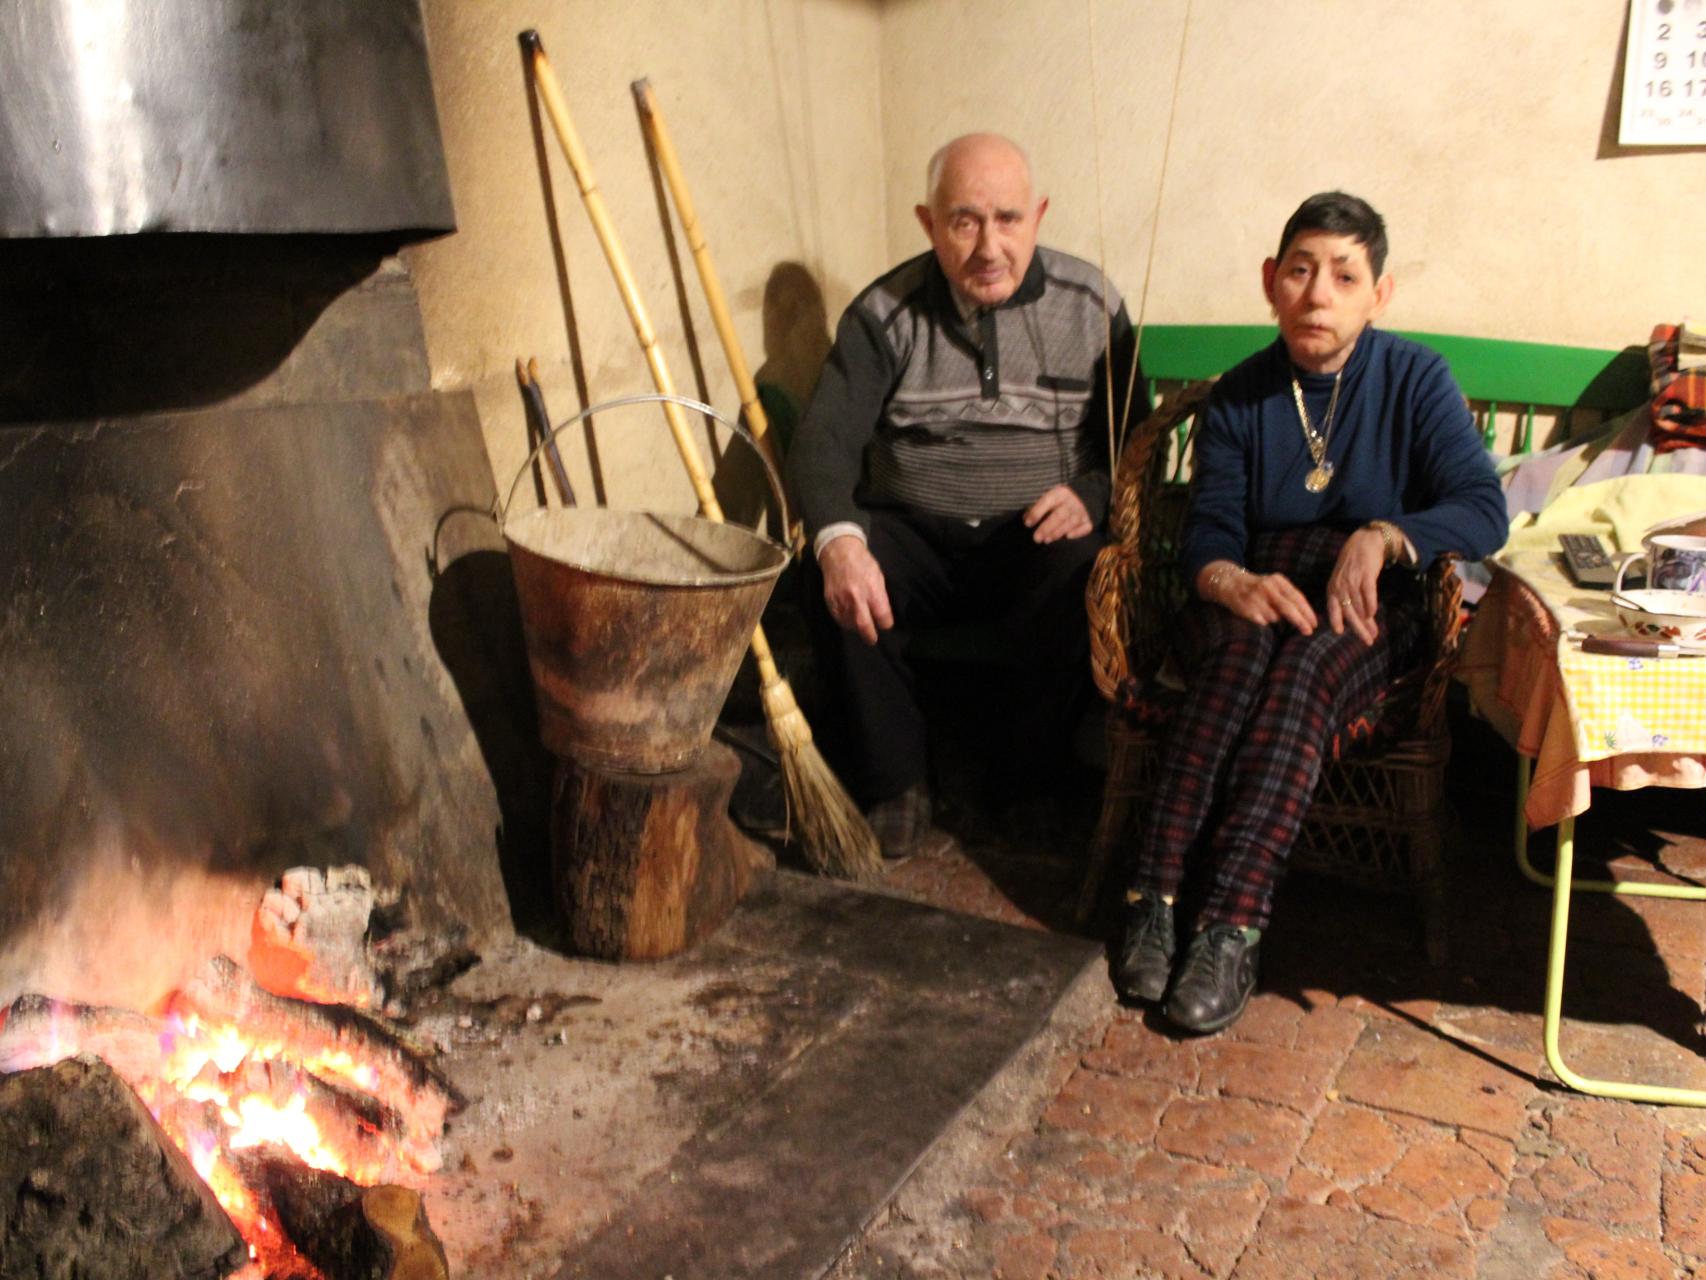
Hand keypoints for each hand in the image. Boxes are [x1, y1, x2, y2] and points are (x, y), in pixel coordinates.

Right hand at [818, 534, 892, 645]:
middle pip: (864, 626)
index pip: (882, 617)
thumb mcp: (878, 577)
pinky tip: (850, 620)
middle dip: (870, 636)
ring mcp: (841, 601)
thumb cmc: (863, 562)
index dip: (885, 623)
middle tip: (872, 639)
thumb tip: (882, 614)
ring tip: (861, 627)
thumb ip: (880, 596)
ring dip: (857, 629)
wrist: (838, 552)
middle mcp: (856, 598)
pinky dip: (845, 622)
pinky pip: (839, 619)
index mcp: (872, 590)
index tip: (885, 624)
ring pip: (850, 625)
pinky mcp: (830, 602)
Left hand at [1022, 484, 1091, 542]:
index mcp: (1060, 493)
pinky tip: (1068, 536)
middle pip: (1060, 514)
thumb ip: (1036, 509)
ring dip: (1058, 532)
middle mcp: (1072, 501)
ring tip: (1046, 540)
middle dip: (1047, 527)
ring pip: (1071, 522)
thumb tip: (1026, 520)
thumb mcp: (1046, 500)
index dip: (1037, 512)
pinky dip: (1078, 532)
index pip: (1048, 500)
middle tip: (1036, 538)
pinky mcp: (1088, 521)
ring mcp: (1081, 511)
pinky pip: (1086, 527)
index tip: (1027, 523)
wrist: (1080, 498)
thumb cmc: (1056, 502)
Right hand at [1202, 560, 1318, 633]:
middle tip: (1309, 632)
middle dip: (1301, 621)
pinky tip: (1259, 616)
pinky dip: (1264, 621)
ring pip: (1275, 617)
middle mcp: (1267, 587)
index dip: (1307, 612)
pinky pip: (1263, 621)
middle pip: (1289, 608)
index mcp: (1278, 580)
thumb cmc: (1257, 587)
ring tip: (1267, 613)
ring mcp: (1256, 598)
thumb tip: (1306, 615)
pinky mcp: (1247, 608)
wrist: (1229, 583)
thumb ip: (1288, 596)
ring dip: (1276, 620)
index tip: (1314, 623)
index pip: (1297, 597)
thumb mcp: (1274, 585)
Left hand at [1324, 528, 1387, 645]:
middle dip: (1357, 629)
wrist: (1365, 541)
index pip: (1331, 608)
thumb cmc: (1354, 565)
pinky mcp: (1366, 573)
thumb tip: (1355, 618)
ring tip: (1374, 633)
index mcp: (1333, 588)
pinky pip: (1368, 592)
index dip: (1335, 620)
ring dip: (1368, 622)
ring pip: (1359, 605)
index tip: (1339, 632)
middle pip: (1348, 612)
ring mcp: (1353, 579)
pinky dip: (1370, 604)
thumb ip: (1345, 597)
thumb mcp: (1342, 580)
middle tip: (1367, 642)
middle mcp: (1341, 585)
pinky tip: (1373, 614)